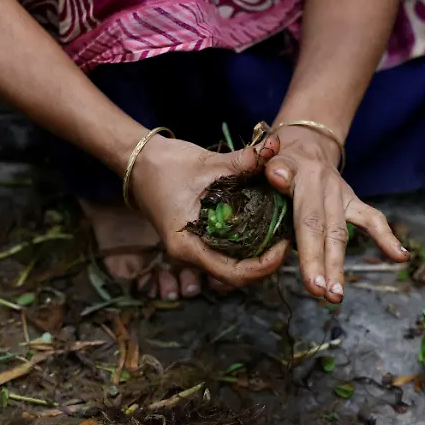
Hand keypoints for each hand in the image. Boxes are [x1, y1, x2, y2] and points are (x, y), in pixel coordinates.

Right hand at [128, 134, 289, 286]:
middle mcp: (190, 254)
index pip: (233, 274)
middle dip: (265, 262)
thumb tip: (274, 148)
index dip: (264, 266)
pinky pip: (225, 252)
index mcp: (188, 246)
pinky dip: (246, 244)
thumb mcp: (207, 163)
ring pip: (232, 266)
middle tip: (286, 238)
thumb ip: (242, 161)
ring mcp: (193, 248)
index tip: (283, 245)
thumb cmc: (166, 165)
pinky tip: (262, 225)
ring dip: (257, 255)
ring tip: (278, 233)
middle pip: (236, 275)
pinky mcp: (197, 238)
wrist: (138, 162)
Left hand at [264, 125, 409, 303]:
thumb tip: (278, 175)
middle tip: (323, 295)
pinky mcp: (352, 200)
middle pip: (328, 231)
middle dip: (325, 265)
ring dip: (338, 265)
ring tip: (336, 297)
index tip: (312, 283)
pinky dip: (387, 237)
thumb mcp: (271, 153)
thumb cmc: (279, 154)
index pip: (308, 219)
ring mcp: (342, 194)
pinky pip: (372, 218)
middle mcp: (326, 186)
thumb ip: (273, 164)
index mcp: (304, 176)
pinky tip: (401, 256)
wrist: (305, 139)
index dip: (310, 253)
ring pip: (342, 233)